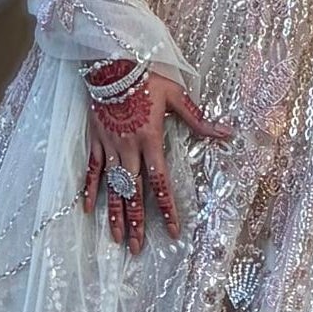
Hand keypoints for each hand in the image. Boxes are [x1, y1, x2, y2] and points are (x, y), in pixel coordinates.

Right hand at [83, 68, 232, 253]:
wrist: (111, 63)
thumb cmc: (146, 77)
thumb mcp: (176, 96)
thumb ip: (198, 119)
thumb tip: (225, 133)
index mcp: (150, 140)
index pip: (160, 182)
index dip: (166, 209)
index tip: (172, 231)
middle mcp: (128, 148)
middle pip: (134, 193)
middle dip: (136, 222)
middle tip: (137, 248)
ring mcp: (109, 146)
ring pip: (112, 187)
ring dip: (114, 213)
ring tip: (116, 238)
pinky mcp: (96, 141)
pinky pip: (92, 170)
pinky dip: (90, 190)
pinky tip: (87, 210)